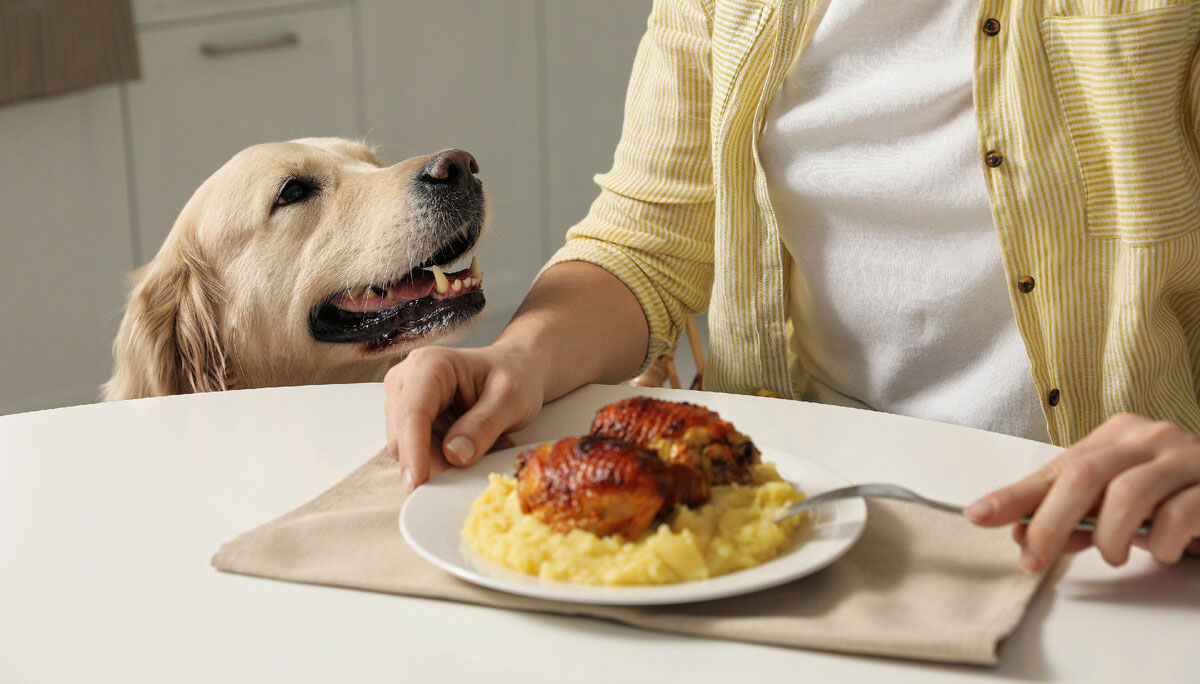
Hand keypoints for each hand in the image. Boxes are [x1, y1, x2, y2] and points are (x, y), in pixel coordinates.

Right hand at [383, 343, 545, 490]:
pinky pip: (417, 453)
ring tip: (481, 446)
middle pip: (403, 437)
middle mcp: (406, 381)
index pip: (413, 413)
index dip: (413, 450)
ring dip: (440, 460)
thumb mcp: (511, 398)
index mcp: (428, 365)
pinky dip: (442, 458)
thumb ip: (484, 425)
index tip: (419, 481)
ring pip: (407, 450)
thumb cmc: (514, 375)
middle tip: (477, 464)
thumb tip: (455, 455)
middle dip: (432, 460)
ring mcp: (403, 401)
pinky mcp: (409, 421)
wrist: (516, 369)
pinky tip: (470, 447)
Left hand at [966, 413, 1199, 570]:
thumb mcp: (1114, 505)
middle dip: (1051, 521)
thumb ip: (1070, 516)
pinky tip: (1161, 551)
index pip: (1057, 466)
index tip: (980, 515)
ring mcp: (1186, 458)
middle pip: (1084, 474)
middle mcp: (1150, 437)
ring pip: (1127, 495)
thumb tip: (1019, 532)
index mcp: (1118, 435)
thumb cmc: (1172, 500)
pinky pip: (1176, 517)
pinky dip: (1160, 544)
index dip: (1017, 495)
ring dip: (1110, 537)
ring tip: (1114, 555)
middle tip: (1034, 557)